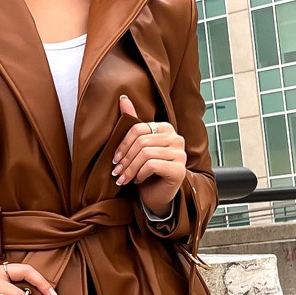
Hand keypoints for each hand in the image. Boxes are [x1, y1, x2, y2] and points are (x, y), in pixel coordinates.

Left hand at [113, 94, 186, 218]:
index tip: (115, 159)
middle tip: (117, 171)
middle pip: (141, 141)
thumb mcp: (137, 147)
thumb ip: (131, 122)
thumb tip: (122, 98)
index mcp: (166, 129)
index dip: (122, 144)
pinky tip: (138, 180)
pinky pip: (152, 165)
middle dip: (125, 159)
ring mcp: (181, 154)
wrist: (157, 196)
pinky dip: (140, 174)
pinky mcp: (179, 170)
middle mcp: (177, 139)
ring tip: (124, 178)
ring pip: (145, 154)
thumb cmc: (146, 172)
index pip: (138, 128)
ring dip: (130, 169)